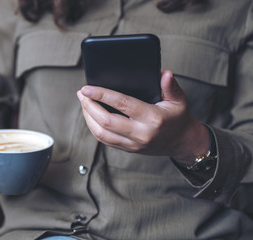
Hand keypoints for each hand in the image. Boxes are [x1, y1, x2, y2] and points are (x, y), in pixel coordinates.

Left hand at [77, 70, 209, 164]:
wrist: (182, 142)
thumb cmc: (178, 118)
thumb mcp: (179, 100)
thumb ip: (171, 86)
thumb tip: (165, 73)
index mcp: (152, 118)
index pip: (122, 104)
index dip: (102, 95)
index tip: (87, 88)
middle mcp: (141, 133)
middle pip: (106, 121)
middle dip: (89, 106)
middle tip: (81, 94)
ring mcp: (133, 144)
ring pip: (102, 133)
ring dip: (88, 117)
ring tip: (84, 103)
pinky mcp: (128, 149)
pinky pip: (105, 141)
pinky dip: (94, 128)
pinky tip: (90, 116)